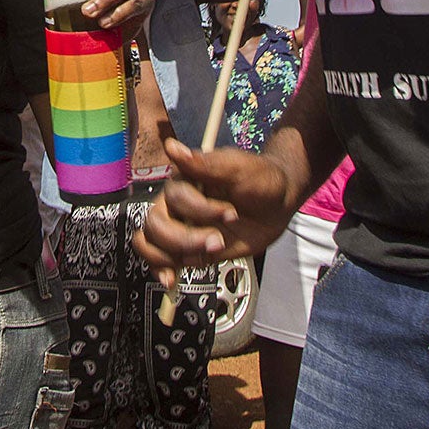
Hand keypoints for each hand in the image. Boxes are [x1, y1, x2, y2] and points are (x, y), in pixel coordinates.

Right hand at [131, 137, 295, 287]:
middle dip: (184, 238)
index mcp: (184, 181)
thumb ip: (206, 163)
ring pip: (150, 242)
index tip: (231, 213)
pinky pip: (161, 261)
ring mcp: (181, 227)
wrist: (278, 203)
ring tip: (206, 252)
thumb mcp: (239, 167)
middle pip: (155, 223)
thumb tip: (172, 148)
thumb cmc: (260, 179)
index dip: (202, 210)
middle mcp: (176, 204)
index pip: (175, 197)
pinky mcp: (188, 249)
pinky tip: (172, 280)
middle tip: (217, 241)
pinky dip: (161, 271)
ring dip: (174, 253)